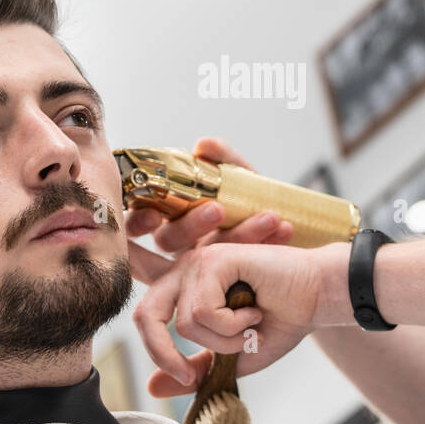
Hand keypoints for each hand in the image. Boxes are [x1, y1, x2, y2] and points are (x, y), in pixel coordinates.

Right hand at [124, 137, 293, 284]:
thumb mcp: (237, 173)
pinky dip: (268, 241)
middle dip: (191, 226)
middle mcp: (182, 243)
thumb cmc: (246, 194)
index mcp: (168, 215)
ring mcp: (205, 264)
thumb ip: (223, 159)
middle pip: (169, 242)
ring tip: (268, 218)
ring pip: (209, 259)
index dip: (139, 222)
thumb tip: (204, 146)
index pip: (138, 223)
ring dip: (238, 236)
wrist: (284, 218)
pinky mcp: (235, 277)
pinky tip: (286, 228)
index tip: (153, 214)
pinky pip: (248, 264)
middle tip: (216, 210)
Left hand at [125, 137, 297, 395]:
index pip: (145, 314)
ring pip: (185, 323)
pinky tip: (256, 311)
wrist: (319, 298)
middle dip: (163, 352)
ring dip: (224, 340)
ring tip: (250, 325)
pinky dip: (233, 326)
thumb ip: (196, 369)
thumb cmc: (281, 321)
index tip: (184, 377)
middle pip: (145, 315)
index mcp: (184, 289)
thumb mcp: (233, 357)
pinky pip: (203, 311)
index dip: (153, 348)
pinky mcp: (215, 259)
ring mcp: (199, 261)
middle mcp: (185, 270)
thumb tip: (151, 387)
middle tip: (190, 375)